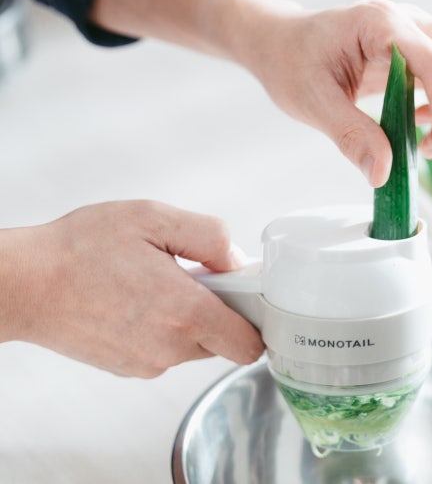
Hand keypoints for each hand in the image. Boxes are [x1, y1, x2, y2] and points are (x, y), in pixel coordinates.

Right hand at [0, 200, 263, 377]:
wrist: (22, 284)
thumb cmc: (80, 248)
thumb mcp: (153, 218)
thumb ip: (209, 237)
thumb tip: (236, 263)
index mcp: (186, 314)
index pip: (250, 345)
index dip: (255, 319)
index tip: (245, 295)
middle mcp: (170, 348)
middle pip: (223, 342)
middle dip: (219, 311)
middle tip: (191, 277)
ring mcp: (147, 363)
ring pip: (194, 346)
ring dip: (188, 318)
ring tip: (155, 285)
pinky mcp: (128, 367)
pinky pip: (165, 350)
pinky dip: (162, 328)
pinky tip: (135, 302)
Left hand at [238, 0, 431, 186]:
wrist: (281, 44)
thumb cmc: (290, 62)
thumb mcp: (312, 103)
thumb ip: (351, 137)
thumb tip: (384, 173)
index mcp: (380, 24)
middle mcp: (407, 22)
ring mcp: (416, 34)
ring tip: (427, 144)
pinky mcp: (417, 51)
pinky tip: (417, 126)